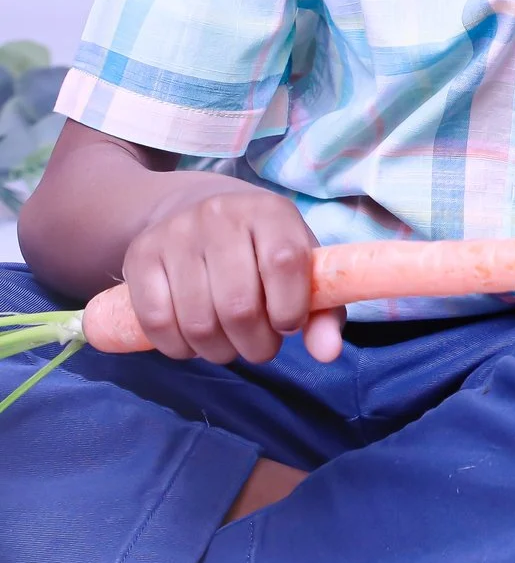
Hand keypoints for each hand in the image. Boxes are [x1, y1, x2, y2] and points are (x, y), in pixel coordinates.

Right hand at [118, 185, 343, 365]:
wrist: (193, 208)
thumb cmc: (259, 247)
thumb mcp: (300, 265)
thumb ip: (321, 310)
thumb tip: (327, 354)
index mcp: (270, 212)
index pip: (284, 263)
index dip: (289, 307)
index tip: (288, 326)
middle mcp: (220, 216)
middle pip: (238, 303)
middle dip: (255, 344)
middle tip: (259, 348)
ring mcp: (175, 235)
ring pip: (197, 320)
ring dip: (217, 351)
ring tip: (228, 347)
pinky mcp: (139, 256)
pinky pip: (156, 320)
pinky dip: (177, 347)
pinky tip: (192, 344)